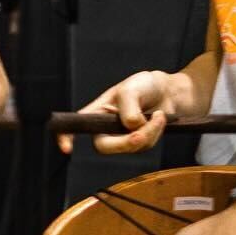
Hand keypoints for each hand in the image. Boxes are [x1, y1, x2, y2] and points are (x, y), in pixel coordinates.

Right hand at [57, 70, 175, 155]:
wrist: (168, 93)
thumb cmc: (144, 86)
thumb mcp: (132, 89)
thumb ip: (128, 107)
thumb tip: (131, 127)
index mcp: (97, 111)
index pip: (77, 124)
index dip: (67, 136)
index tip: (67, 148)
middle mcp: (106, 126)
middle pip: (104, 146)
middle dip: (124, 143)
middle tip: (140, 134)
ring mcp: (122, 136)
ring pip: (129, 147)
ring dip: (148, 133)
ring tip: (158, 115)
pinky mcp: (137, 142)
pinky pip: (144, 146)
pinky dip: (155, 133)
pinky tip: (159, 118)